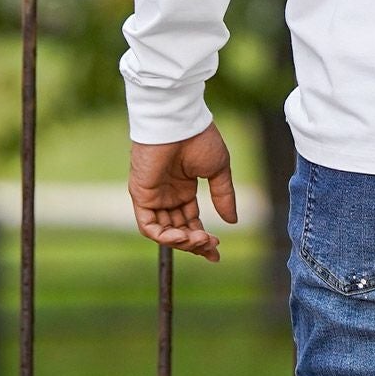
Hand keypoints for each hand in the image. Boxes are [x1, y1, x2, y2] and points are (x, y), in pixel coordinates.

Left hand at [128, 120, 236, 262]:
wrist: (179, 123)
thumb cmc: (199, 139)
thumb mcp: (218, 170)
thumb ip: (223, 196)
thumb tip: (232, 222)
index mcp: (184, 188)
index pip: (191, 220)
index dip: (202, 238)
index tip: (216, 252)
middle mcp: (168, 195)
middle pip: (179, 230)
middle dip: (195, 243)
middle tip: (211, 246)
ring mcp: (154, 197)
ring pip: (165, 232)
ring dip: (182, 241)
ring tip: (200, 239)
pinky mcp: (141, 196)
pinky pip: (149, 226)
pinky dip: (164, 236)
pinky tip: (182, 235)